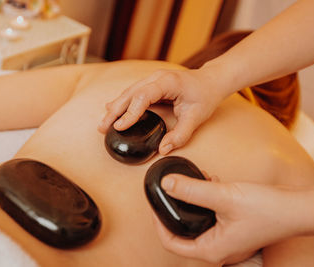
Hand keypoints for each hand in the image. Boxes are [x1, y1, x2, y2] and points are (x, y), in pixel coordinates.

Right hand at [98, 68, 227, 154]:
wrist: (211, 81)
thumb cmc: (205, 96)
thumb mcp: (196, 118)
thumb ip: (180, 135)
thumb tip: (163, 149)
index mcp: (167, 82)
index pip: (143, 96)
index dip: (130, 112)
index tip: (120, 127)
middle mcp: (156, 77)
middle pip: (130, 93)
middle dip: (115, 111)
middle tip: (102, 127)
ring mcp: (152, 79)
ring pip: (128, 92)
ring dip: (115, 107)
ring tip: (103, 123)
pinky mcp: (151, 84)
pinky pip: (133, 93)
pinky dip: (122, 103)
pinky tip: (111, 110)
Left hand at [152, 173, 306, 264]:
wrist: (296, 207)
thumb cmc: (267, 210)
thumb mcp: (223, 196)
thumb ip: (192, 190)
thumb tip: (167, 184)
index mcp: (212, 249)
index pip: (171, 242)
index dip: (158, 223)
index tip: (154, 205)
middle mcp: (217, 247)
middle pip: (182, 231)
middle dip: (176, 207)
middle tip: (169, 191)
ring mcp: (226, 237)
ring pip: (197, 220)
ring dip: (193, 199)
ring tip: (191, 181)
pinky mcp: (232, 226)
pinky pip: (211, 214)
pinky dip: (207, 198)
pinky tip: (210, 181)